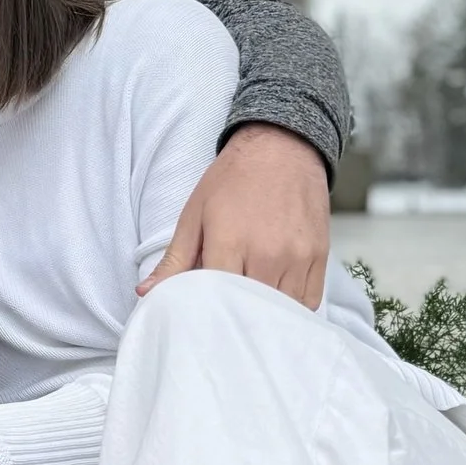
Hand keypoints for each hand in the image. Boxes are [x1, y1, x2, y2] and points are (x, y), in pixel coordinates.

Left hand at [139, 122, 330, 307]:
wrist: (282, 147)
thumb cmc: (233, 180)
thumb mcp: (195, 215)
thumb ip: (174, 259)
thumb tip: (146, 293)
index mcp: (230, 242)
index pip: (217, 300)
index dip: (206, 312)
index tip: (200, 316)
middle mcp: (267, 253)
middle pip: (249, 310)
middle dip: (235, 317)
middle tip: (223, 317)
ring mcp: (297, 257)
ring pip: (281, 311)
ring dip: (265, 315)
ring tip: (250, 309)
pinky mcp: (320, 256)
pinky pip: (308, 301)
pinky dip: (291, 308)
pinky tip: (276, 299)